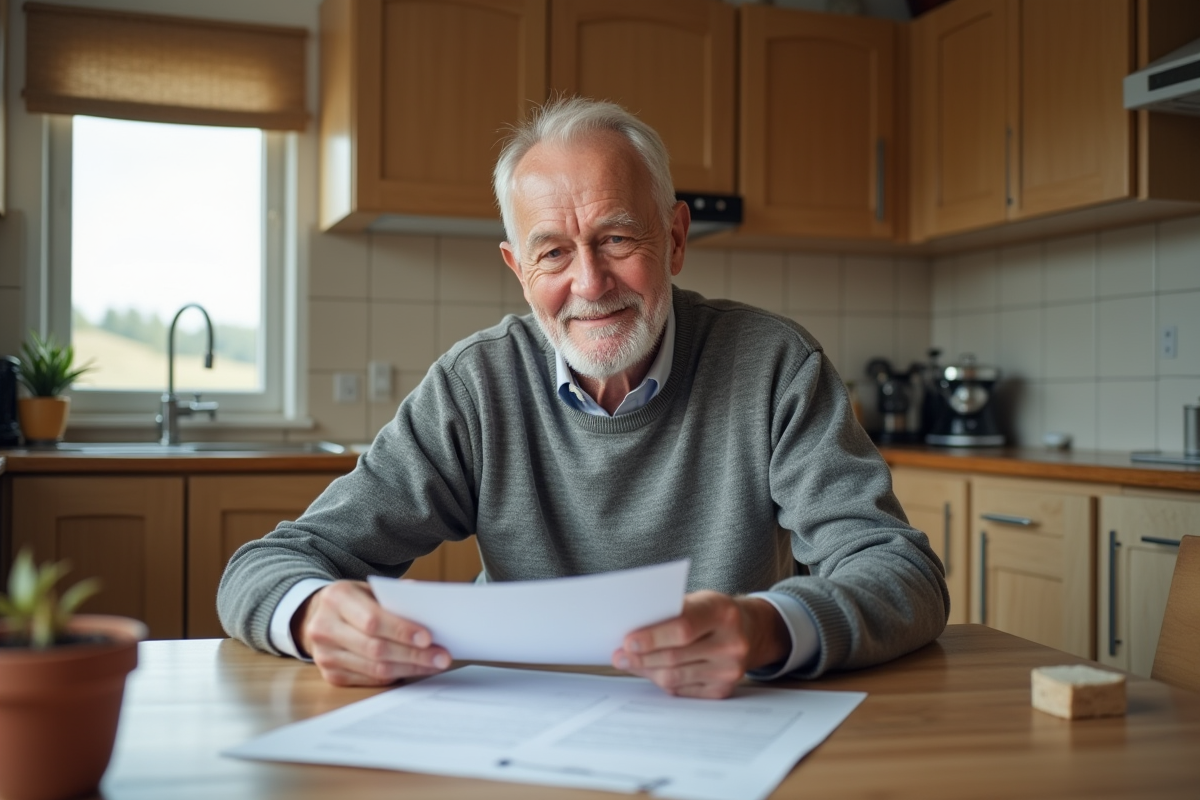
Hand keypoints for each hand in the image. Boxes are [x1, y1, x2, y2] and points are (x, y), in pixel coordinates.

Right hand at [293, 580, 451, 686]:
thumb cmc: (354, 601)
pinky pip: (370, 679)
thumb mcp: (370, 589)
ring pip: (374, 668)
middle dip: (413, 654)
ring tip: (435, 664)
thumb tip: (430, 609)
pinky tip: (415, 669)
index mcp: (336, 598)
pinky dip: (397, 675)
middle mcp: (325, 627)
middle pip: (375, 648)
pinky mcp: (331, 675)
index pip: (372, 620)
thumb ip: (396, 595)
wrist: (317, 616)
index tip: (429, 638)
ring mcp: (325, 655)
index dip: (401, 630)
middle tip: (442, 657)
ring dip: (410, 667)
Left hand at [612, 591, 789, 698]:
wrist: (749, 630)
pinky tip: (652, 671)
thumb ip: (669, 613)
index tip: (628, 641)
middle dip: (641, 657)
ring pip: (675, 676)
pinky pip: (682, 690)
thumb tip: (631, 636)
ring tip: (629, 663)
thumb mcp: (697, 600)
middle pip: (676, 656)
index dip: (653, 636)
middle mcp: (732, 642)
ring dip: (647, 670)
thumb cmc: (712, 612)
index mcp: (723, 612)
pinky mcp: (724, 690)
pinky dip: (663, 681)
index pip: (683, 627)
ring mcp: (731, 670)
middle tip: (619, 656)